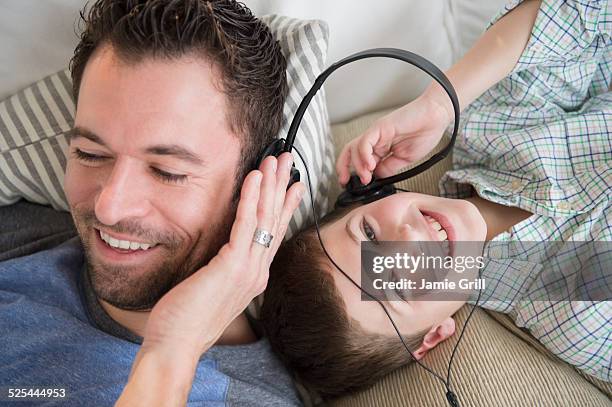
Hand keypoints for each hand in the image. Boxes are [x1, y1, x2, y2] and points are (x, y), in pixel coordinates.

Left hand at [141, 153, 303, 357]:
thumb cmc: (186, 321)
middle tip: (288, 161)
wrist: (176, 346)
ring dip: (271, 186)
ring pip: (265, 219)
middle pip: (275, 221)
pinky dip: (251, 199)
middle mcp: (257, 272)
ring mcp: (249, 269)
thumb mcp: (211, 289)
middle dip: (282, 187)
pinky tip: (255, 178)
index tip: (293, 186)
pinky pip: (246, 225)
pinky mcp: (233, 266)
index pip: (273, 234)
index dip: (284, 207)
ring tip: (276, 160)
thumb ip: (222, 270)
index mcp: (253, 277)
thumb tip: (220, 253)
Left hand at [336, 91, 452, 184]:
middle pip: (350, 152)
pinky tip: (370, 165)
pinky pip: (365, 141)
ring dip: (357, 165)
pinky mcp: (380, 127)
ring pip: (355, 148)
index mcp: (381, 148)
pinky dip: (364, 154)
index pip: (359, 161)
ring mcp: (376, 133)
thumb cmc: (425, 133)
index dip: (353, 173)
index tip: (353, 186)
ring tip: (365, 177)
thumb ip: (389, 168)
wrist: (436, 117)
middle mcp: (375, 140)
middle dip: (344, 168)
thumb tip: (376, 178)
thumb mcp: (405, 159)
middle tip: (346, 182)